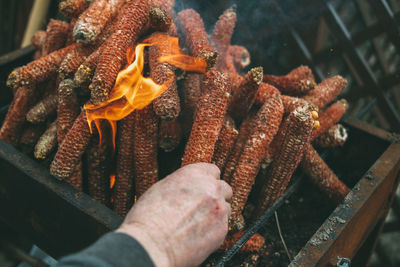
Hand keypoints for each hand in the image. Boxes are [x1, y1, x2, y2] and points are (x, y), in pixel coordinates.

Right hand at [116, 163, 231, 266]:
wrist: (150, 244)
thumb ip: (183, 185)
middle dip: (216, 196)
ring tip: (200, 222)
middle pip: (224, 188)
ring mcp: (219, 208)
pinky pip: (224, 226)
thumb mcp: (162, 188)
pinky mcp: (222, 229)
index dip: (208, 181)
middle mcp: (210, 188)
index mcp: (194, 174)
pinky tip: (200, 233)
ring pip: (226, 207)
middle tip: (204, 207)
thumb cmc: (148, 218)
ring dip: (217, 213)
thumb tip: (189, 189)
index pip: (213, 170)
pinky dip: (215, 229)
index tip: (205, 188)